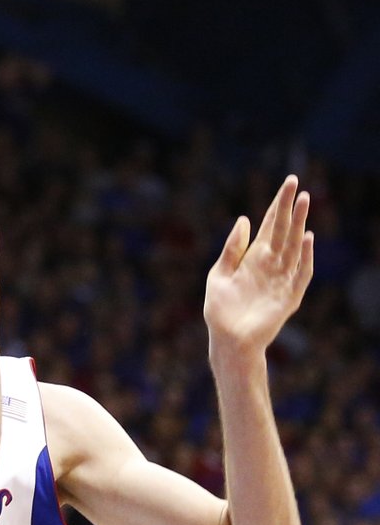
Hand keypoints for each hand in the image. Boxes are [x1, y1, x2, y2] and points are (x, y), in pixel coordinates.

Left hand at [204, 175, 312, 357]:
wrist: (227, 340)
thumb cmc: (221, 311)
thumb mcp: (219, 274)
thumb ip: (232, 249)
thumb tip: (244, 219)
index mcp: (254, 258)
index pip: (271, 225)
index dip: (278, 205)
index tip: (287, 183)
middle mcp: (271, 265)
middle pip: (284, 230)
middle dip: (290, 208)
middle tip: (296, 184)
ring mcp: (282, 279)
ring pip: (294, 246)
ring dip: (299, 224)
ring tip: (304, 201)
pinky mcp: (288, 297)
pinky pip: (300, 274)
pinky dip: (304, 257)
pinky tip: (306, 238)